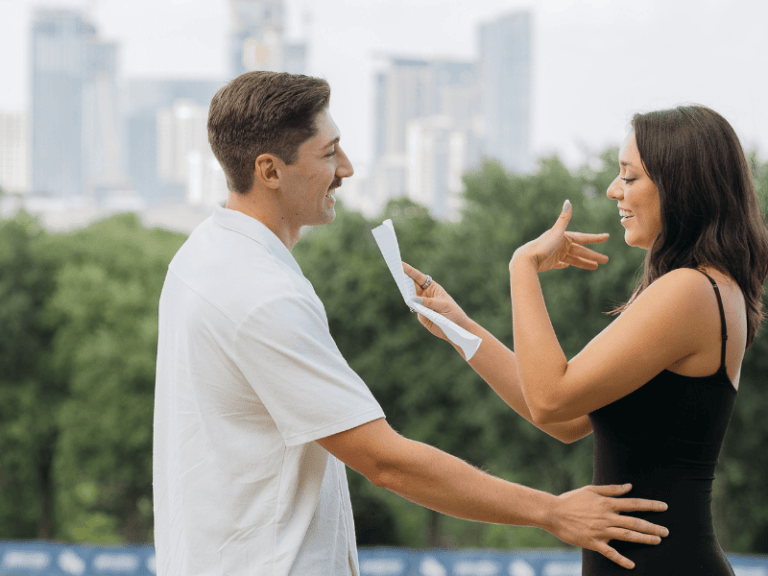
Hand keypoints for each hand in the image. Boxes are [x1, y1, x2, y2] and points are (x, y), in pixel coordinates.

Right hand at [402, 262, 470, 341]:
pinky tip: (410, 302)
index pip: (418, 277)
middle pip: (411, 285)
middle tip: (396, 273)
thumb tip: (413, 300)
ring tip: (401, 286)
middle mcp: (425, 295)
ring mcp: (422, 305)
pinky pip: (414, 309)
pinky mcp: (421, 315)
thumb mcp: (443, 305)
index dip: (409, 270)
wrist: (456, 329)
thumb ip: (428, 303)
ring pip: (410, 298)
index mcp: (432, 288)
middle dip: (404, 280)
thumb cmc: (453, 313)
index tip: (400, 264)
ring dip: (405, 292)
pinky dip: (411, 306)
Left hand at [512, 200, 609, 272]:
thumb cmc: (542, 245)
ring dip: (584, 262)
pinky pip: (561, 263)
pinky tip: (569, 266)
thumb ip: (564, 218)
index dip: (595, 238)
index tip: (607, 237)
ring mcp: (556, 254)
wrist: (527, 259)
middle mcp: (561, 245)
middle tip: (606, 260)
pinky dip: (566, 264)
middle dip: (593, 255)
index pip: (583, 238)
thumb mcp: (556, 232)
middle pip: (581, 251)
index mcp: (564, 237)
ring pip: (574, 259)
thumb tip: (568, 201)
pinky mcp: (550, 263)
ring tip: (596, 267)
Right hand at [548, 484, 668, 569]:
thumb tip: (629, 486)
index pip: (633, 503)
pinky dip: (621, 559)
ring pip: (627, 535)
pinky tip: (632, 565)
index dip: (650, 505)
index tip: (664, 506)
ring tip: (657, 541)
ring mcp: (601, 530)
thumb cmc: (571, 500)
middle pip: (634, 522)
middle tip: (667, 531)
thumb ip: (611, 490)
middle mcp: (606, 517)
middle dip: (652, 526)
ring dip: (644, 538)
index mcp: (607, 503)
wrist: (553, 512)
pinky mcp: (593, 542)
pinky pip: (610, 552)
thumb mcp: (591, 490)